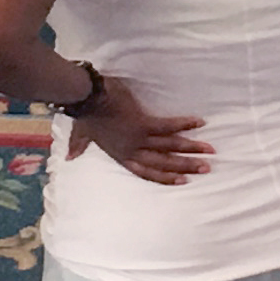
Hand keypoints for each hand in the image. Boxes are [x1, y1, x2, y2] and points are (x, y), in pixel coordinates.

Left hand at [65, 72, 213, 183]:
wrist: (85, 99)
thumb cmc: (85, 114)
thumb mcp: (81, 134)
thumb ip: (79, 146)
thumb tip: (70, 157)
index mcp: (120, 155)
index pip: (146, 172)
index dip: (165, 178)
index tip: (182, 181)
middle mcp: (131, 151)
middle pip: (163, 163)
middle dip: (185, 167)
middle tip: (206, 169)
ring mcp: (138, 138)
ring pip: (169, 147)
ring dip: (191, 149)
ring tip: (209, 151)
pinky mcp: (142, 123)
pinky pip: (168, 127)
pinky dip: (184, 125)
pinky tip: (199, 123)